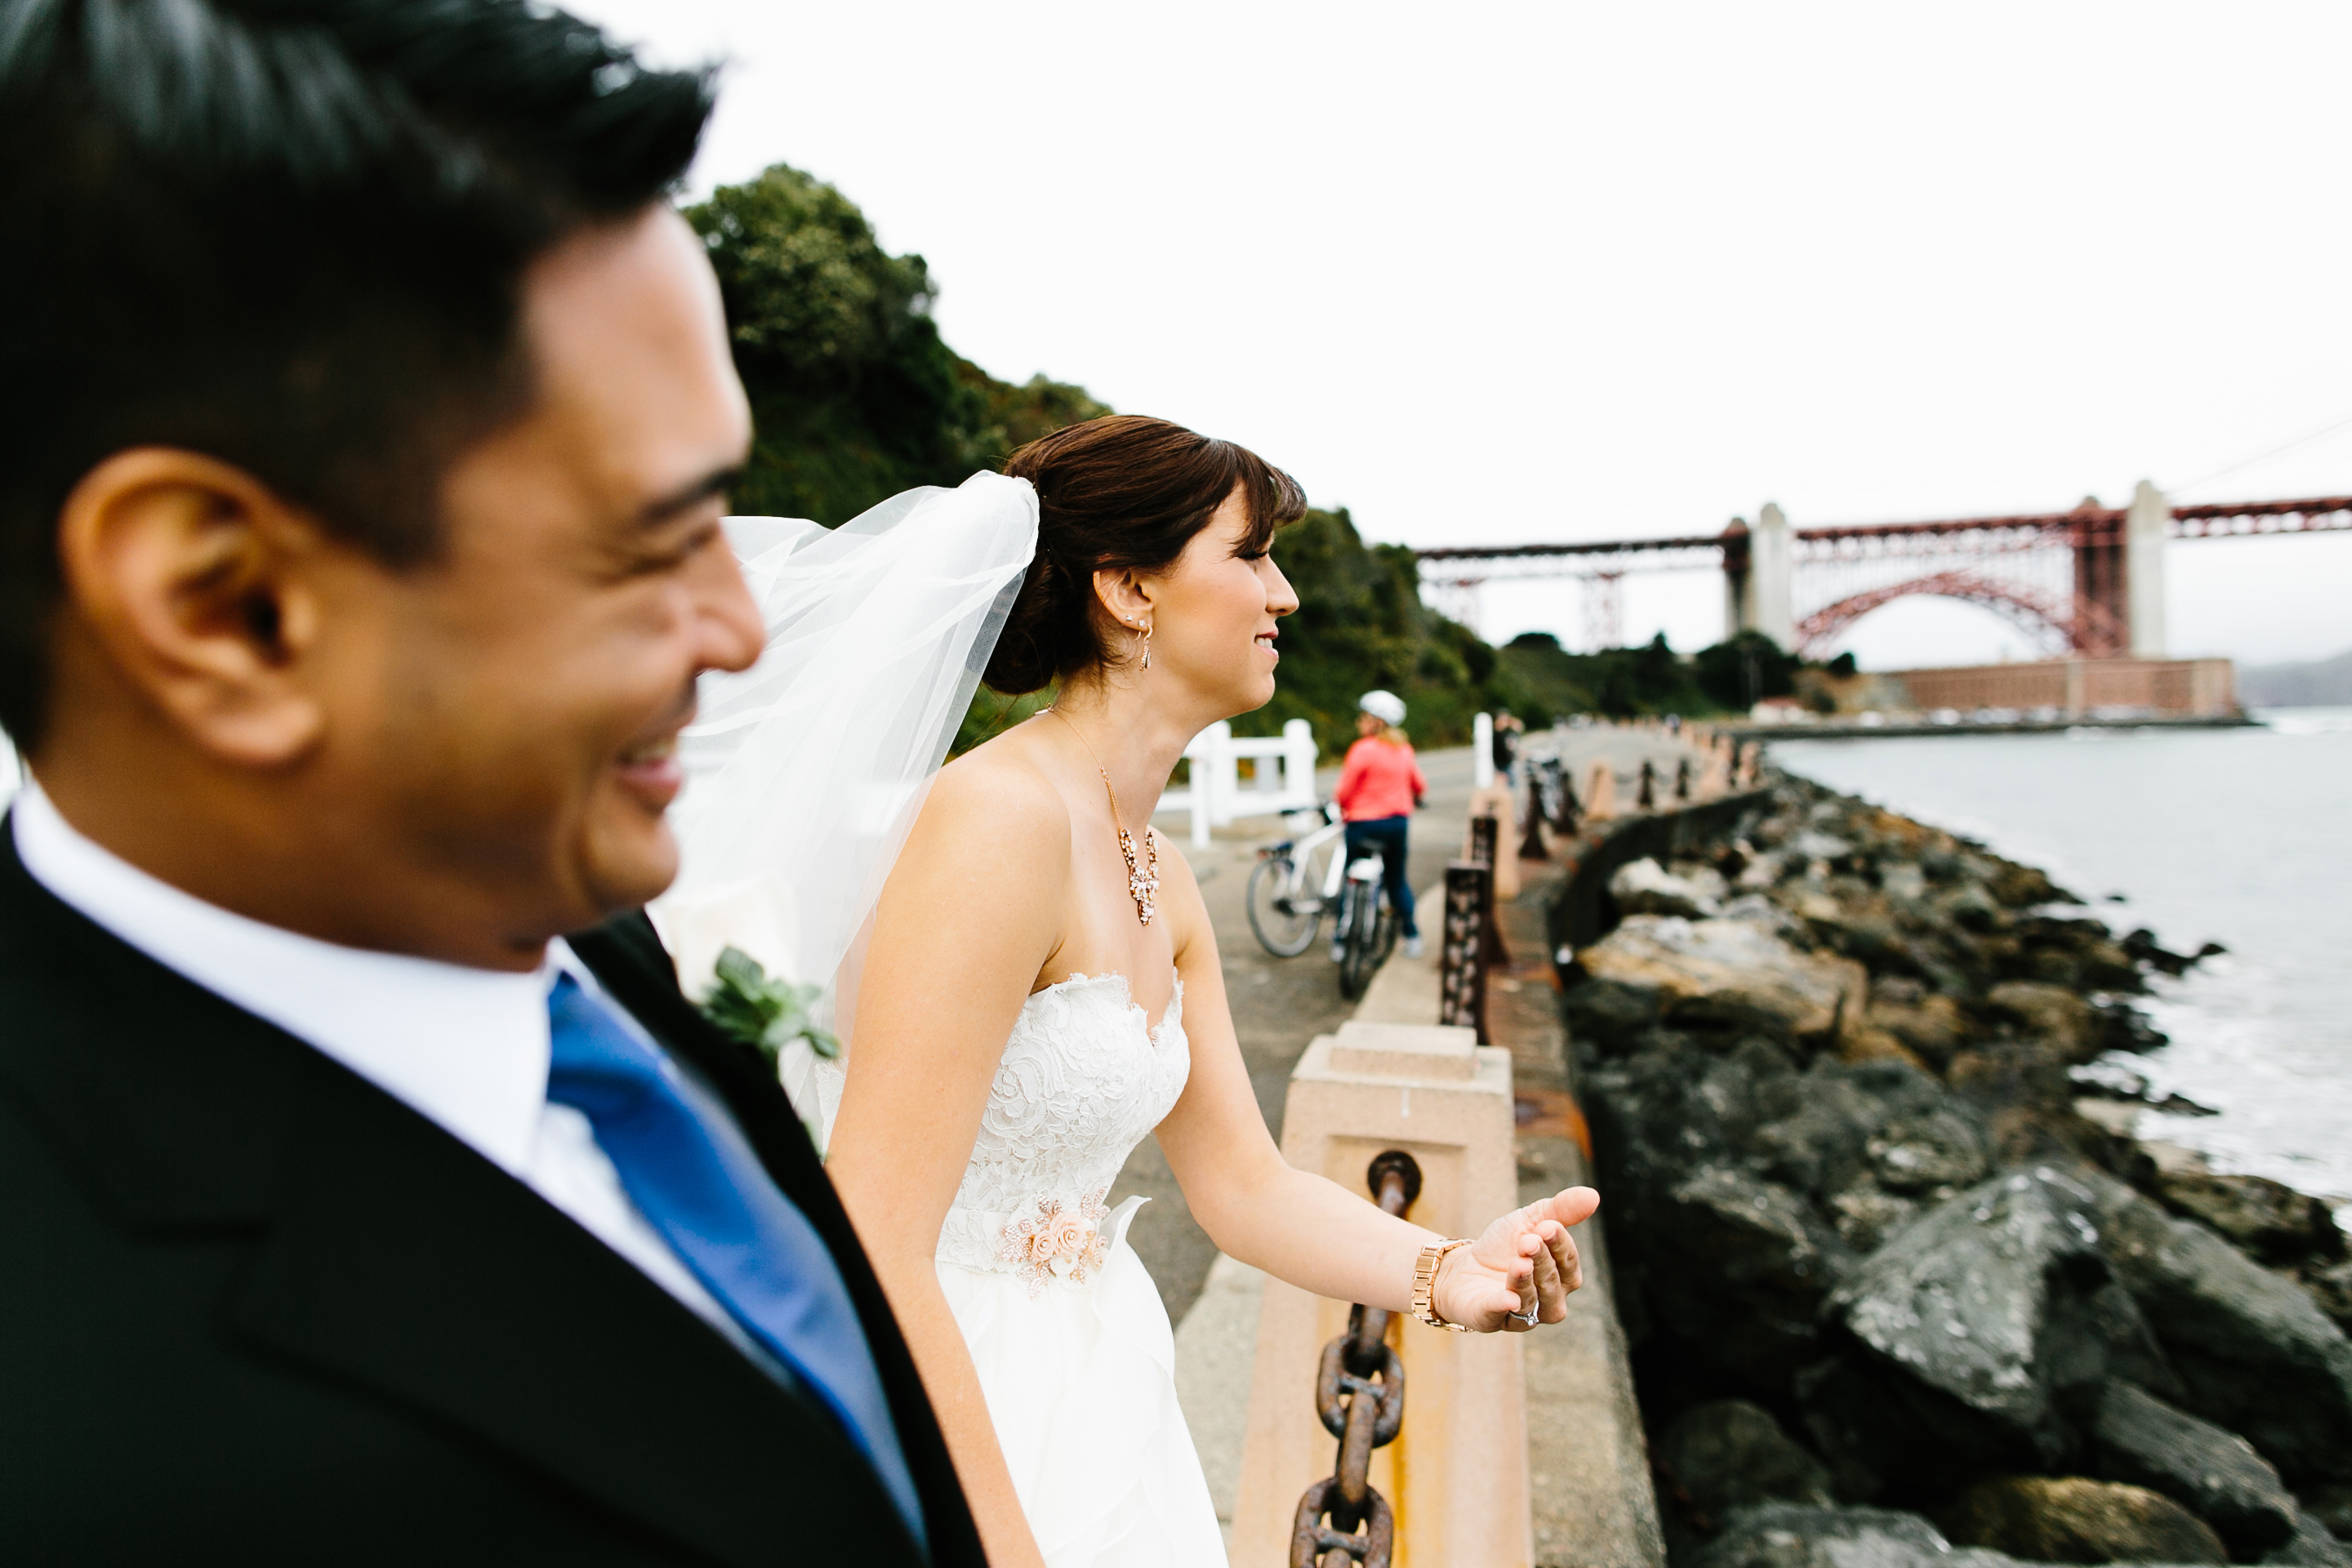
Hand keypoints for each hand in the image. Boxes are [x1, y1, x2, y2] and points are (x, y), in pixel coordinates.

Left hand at [1431, 1187, 1598, 1331]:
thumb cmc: (1503, 1246)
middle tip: (1528, 1240)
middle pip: (1552, 1283)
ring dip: (1525, 1281)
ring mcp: (1520, 1314)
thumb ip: (1561, 1210)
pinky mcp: (1491, 1319)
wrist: (1463, 1267)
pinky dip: (1503, 1307)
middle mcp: (1547, 1301)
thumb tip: (1593, 1194)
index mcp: (1562, 1277)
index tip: (1547, 1225)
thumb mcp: (1529, 1221)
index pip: (1569, 1263)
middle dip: (1542, 1260)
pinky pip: (1500, 1316)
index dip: (1560, 1245)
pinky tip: (1507, 1298)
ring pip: (1531, 1302)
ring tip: (1520, 1262)